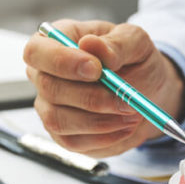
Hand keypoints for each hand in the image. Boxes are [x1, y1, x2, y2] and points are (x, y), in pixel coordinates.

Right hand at [23, 19, 184, 156]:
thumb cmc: (135, 61)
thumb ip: (116, 43)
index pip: (37, 51)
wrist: (147, 93)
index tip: (96, 70)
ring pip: (58, 120)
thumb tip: (90, 45)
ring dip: (100, 121)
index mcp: (56, 42)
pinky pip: (73, 141)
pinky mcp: (62, 133)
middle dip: (91, 97)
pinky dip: (104, 136)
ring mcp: (49, 106)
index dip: (62, 61)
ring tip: (131, 112)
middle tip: (126, 99)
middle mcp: (45, 74)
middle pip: (49, 88)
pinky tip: (125, 126)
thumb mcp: (136, 43)